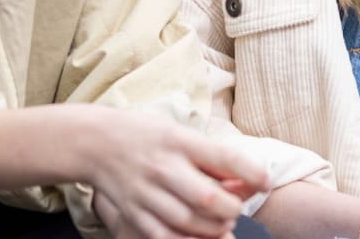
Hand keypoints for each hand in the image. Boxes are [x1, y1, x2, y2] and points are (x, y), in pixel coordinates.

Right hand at [79, 108, 267, 238]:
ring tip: (221, 223)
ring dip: (214, 228)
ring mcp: (146, 192)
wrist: (94, 142)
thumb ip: (209, 156)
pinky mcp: (134, 211)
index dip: (252, 172)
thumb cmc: (145, 134)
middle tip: (235, 207)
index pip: (224, 157)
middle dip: (232, 208)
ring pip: (189, 222)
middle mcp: (163, 166)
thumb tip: (245, 180)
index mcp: (179, 140)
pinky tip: (198, 236)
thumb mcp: (178, 131)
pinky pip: (165, 236)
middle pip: (208, 197)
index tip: (265, 181)